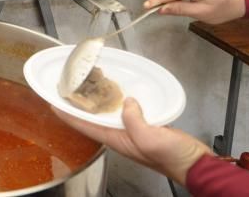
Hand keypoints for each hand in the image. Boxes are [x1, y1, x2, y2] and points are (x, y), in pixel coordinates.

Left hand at [53, 98, 209, 185]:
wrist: (195, 163)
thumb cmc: (172, 157)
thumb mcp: (150, 138)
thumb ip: (134, 120)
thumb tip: (127, 102)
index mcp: (117, 140)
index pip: (85, 126)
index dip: (68, 114)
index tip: (52, 103)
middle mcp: (121, 136)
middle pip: (94, 118)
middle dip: (80, 104)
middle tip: (69, 87)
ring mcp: (133, 131)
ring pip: (109, 113)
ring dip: (99, 100)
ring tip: (88, 85)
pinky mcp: (146, 126)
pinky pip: (128, 111)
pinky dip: (121, 100)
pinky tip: (121, 91)